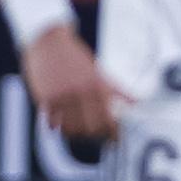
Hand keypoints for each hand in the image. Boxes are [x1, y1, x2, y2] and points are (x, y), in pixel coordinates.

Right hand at [21, 22, 130, 140]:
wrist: (48, 40)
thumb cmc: (74, 56)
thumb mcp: (98, 71)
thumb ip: (116, 89)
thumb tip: (135, 102)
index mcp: (97, 85)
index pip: (109, 119)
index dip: (113, 133)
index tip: (115, 140)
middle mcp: (81, 92)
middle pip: (90, 129)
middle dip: (94, 137)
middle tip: (94, 137)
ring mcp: (62, 96)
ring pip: (70, 129)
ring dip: (73, 134)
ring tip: (76, 132)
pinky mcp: (45, 98)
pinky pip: (52, 122)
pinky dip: (56, 126)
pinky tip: (58, 123)